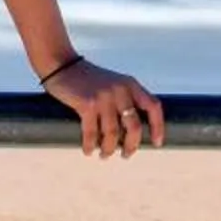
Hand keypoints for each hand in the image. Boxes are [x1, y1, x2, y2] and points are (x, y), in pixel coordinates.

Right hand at [43, 57, 164, 157]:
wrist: (62, 65)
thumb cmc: (87, 78)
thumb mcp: (114, 83)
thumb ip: (125, 99)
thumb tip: (132, 131)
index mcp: (130, 85)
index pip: (153, 106)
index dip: (158, 126)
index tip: (156, 143)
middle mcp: (121, 90)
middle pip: (134, 126)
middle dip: (131, 145)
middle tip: (126, 154)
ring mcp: (104, 97)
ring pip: (113, 134)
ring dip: (109, 149)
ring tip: (105, 155)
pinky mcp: (87, 104)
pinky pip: (91, 132)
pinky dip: (90, 145)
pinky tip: (88, 150)